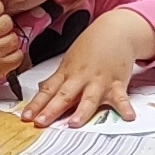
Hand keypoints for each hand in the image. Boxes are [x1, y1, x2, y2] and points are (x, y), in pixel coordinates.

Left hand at [26, 15, 154, 125]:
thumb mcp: (70, 61)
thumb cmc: (92, 46)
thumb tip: (42, 90)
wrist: (116, 30)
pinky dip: (125, 107)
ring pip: (89, 98)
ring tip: (74, 124)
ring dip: (82, 111)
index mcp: (67, 73)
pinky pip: (121, 97)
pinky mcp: (117, 83)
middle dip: (51, 110)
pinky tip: (128, 117)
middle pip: (64, 96)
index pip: (48, 91)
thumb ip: (58, 79)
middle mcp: (81, 78)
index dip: (36, 104)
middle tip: (41, 123)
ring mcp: (99, 81)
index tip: (26, 116)